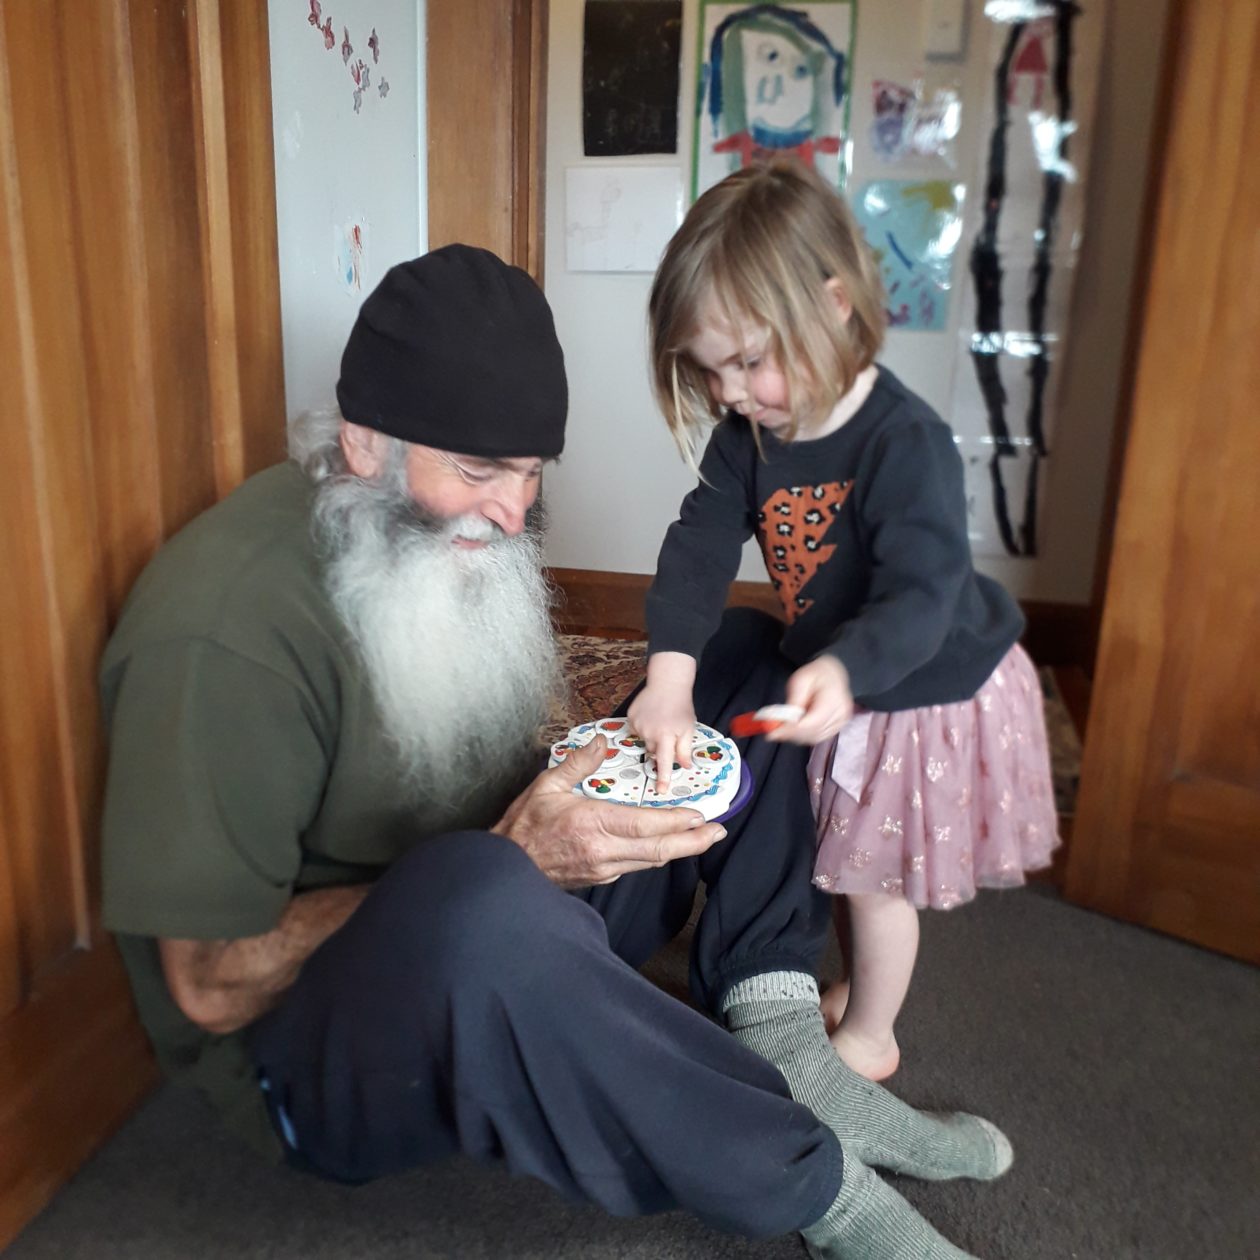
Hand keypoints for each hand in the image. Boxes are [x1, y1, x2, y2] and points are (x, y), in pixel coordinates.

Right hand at [492, 736, 726, 886]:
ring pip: (651, 860)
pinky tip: (665, 844)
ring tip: (701, 837)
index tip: (699, 815)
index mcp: (593, 824)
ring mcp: (604, 868)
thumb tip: (603, 742)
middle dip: (692, 841)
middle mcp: (604, 851)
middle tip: (718, 831)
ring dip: (679, 849)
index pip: (645, 825)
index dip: (676, 822)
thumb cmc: (524, 826)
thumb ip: (578, 763)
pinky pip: (636, 865)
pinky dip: (655, 854)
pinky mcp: (600, 877)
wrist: (506, 869)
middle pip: (659, 849)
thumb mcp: (546, 786)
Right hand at [628, 652, 698, 795]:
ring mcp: (637, 724)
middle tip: (668, 735)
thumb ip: (685, 749)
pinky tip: (651, 717)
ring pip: (644, 742)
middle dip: (660, 749)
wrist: (667, 682)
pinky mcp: (630, 718)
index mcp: (666, 736)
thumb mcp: (688, 728)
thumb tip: (685, 767)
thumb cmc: (681, 706)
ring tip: (660, 721)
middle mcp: (649, 732)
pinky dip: (643, 728)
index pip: (665, 762)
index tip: (661, 790)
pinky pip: (636, 731)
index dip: (663, 777)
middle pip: (653, 752)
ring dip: (652, 737)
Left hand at [769, 655, 853, 745]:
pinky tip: (796, 727)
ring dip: (797, 736)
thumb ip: (794, 701)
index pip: (812, 723)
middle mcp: (841, 712)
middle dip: (791, 734)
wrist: (831, 673)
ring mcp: (842, 720)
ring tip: (784, 726)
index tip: (773, 732)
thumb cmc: (816, 674)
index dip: (791, 730)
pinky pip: (819, 737)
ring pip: (815, 738)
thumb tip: (783, 722)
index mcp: (833, 698)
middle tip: (774, 730)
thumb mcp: (800, 680)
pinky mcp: (838, 725)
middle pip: (813, 733)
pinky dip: (805, 735)